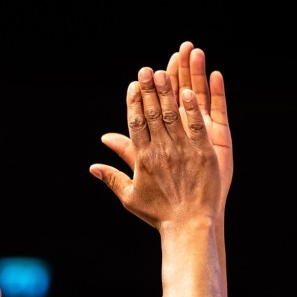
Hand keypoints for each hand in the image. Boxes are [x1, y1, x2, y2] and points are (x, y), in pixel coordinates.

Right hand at [90, 43, 222, 228]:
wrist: (188, 226)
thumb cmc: (159, 213)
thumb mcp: (130, 197)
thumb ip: (112, 177)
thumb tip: (92, 166)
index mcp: (143, 159)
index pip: (136, 124)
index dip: (134, 102)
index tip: (133, 85)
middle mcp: (161, 151)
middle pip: (153, 114)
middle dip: (149, 90)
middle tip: (146, 70)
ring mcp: (183, 151)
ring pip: (173, 115)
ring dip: (167, 92)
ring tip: (164, 72)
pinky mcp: (204, 154)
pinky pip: (197, 126)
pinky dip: (192, 109)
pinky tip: (189, 91)